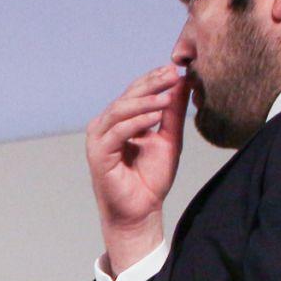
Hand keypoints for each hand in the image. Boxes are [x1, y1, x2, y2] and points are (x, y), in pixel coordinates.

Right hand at [85, 63, 188, 267]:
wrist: (142, 210)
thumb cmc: (151, 178)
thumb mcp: (169, 139)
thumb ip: (172, 113)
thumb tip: (182, 82)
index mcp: (120, 121)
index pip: (135, 92)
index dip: (153, 80)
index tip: (175, 70)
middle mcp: (106, 126)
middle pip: (127, 97)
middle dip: (150, 85)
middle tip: (172, 76)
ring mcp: (99, 139)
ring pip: (120, 111)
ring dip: (144, 102)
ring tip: (167, 97)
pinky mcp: (98, 154)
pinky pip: (116, 132)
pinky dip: (136, 123)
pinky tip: (154, 118)